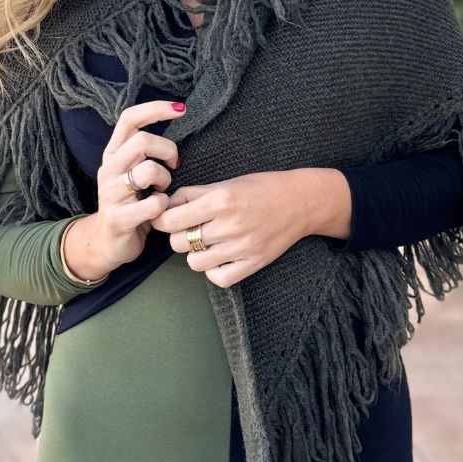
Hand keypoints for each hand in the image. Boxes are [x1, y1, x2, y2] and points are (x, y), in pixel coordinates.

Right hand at [67, 99, 186, 279]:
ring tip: (163, 191)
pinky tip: (160, 210)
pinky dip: (163, 206)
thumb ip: (145, 151)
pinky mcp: (118, 218)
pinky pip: (153, 204)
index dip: (155, 109)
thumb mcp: (133, 172)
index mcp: (113, 154)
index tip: (181, 109)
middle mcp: (109, 169)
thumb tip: (176, 122)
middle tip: (175, 166)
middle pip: (142, 141)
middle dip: (168, 150)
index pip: (129, 119)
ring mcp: (110, 193)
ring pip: (148, 170)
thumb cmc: (131, 203)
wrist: (107, 243)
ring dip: (165, 180)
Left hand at [148, 171, 312, 286]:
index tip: (166, 218)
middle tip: (189, 230)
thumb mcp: (225, 183)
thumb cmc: (261, 188)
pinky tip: (220, 258)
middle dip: (178, 237)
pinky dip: (214, 271)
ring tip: (207, 243)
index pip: (170, 220)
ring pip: (195, 263)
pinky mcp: (254, 263)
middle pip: (178, 243)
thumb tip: (164, 206)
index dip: (162, 220)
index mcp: (220, 200)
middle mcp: (229, 225)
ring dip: (195, 254)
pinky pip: (219, 278)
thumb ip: (193, 194)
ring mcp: (242, 247)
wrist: (301, 201)